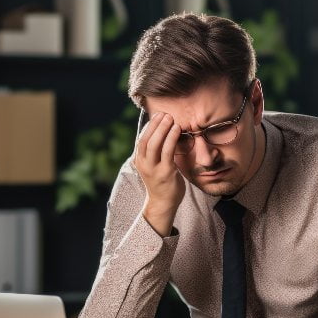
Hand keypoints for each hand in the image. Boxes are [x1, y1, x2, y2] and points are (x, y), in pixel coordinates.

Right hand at [134, 112, 185, 236]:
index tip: (157, 115)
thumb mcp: (152, 166)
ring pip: (155, 145)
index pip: (141, 140)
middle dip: (155, 125)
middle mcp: (144, 164)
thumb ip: (154, 152)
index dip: (149, 126)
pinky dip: (172, 139)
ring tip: (171, 118)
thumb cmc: (161, 182)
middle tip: (164, 114)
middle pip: (147, 140)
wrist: (163, 203)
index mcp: (140, 161)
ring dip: (163, 129)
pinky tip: (177, 130)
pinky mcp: (166, 173)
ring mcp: (154, 169)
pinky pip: (168, 152)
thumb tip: (161, 133)